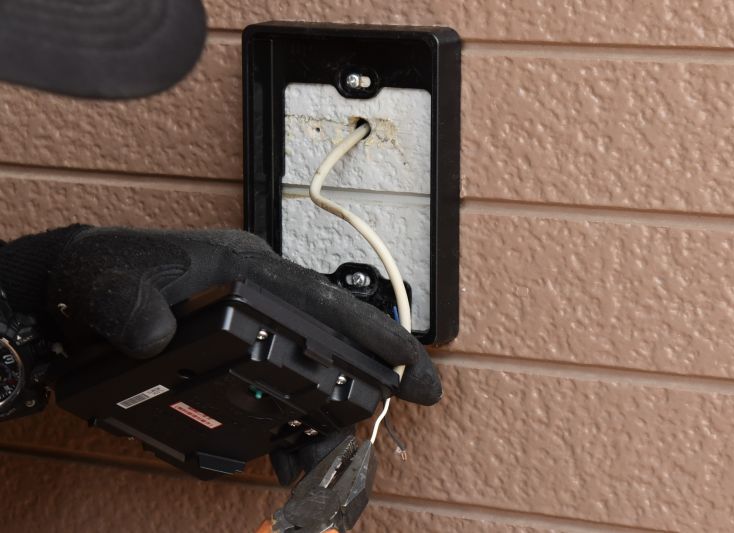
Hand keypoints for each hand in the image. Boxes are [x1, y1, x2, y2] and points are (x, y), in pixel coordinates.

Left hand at [0, 225, 441, 482]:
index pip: (323, 302)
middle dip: (374, 372)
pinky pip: (278, 389)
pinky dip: (290, 422)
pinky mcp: (236, 356)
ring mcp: (252, 328)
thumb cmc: (103, 276)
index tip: (411, 363)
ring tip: (322, 456)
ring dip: (325, 412)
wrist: (78, 296)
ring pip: (310, 369)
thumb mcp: (109, 283)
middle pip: (332, 337)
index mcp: (246, 270)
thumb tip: (155, 334)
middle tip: (416, 398)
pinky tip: (284, 454)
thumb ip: (130, 304)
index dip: (373, 333)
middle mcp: (260, 298)